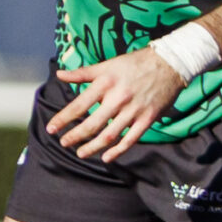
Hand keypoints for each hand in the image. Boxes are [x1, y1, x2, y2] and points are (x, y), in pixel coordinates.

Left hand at [50, 48, 184, 162]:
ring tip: (80, 153)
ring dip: (92, 147)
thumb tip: (59, 74)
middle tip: (63, 143)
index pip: (79, 105)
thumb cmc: (135, 63)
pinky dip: (117, 151)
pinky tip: (106, 157)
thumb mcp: (108, 65)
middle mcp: (118, 98)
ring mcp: (134, 110)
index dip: (63, 118)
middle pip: (92, 124)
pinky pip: (130, 140)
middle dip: (75, 136)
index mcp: (106, 82)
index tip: (51, 129)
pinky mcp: (148, 119)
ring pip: (109, 135)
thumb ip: (83, 73)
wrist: (170, 63)